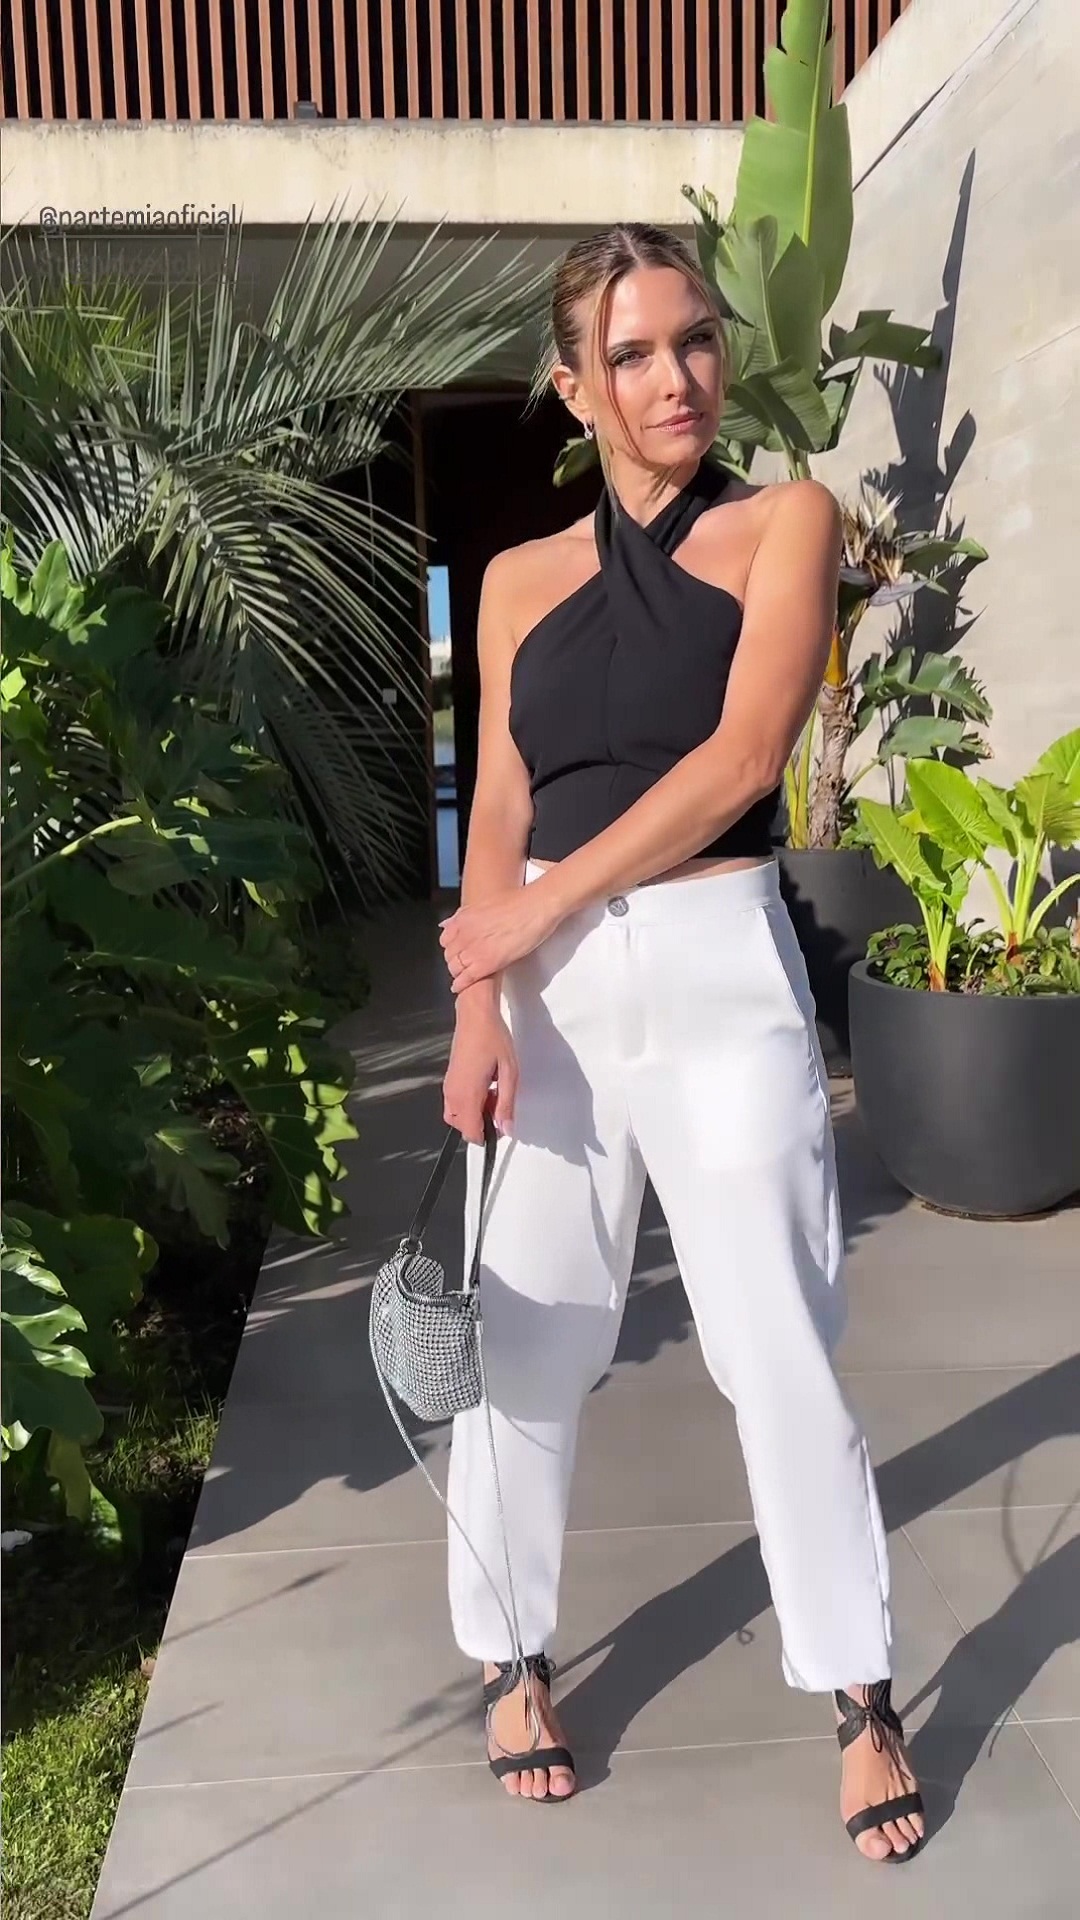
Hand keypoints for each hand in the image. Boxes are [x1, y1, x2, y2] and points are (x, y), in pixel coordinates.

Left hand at [439, 881, 561, 992]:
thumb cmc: (518, 902)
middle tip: (463, 964)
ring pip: (456, 968)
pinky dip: (462, 984)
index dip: (452, 948)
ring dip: (459, 973)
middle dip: (455, 961)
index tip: (457, 951)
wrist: (534, 907)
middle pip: (450, 956)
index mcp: (462, 919)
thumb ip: (463, 916)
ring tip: (465, 976)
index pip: (445, 941)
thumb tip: (447, 923)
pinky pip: (466, 978)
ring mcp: (473, 950)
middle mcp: (463, 934)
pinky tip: (460, 987)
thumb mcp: (483, 904)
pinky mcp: (485, 963)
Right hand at [443, 1010, 517, 1141]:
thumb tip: (506, 1129)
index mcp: (468, 1095)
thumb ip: (506, 1104)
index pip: (471, 1133)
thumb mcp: (509, 1073)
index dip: (487, 1137)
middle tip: (498, 1105)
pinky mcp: (449, 1079)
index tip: (501, 1125)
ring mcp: (448, 1086)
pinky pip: (455, 1103)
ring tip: (493, 1093)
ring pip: (457, 1116)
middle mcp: (453, 1094)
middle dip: (481, 1124)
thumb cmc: (493, 1039)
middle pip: (462, 1128)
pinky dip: (468, 1103)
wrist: (476, 1015)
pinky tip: (485, 1085)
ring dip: (474, 1113)